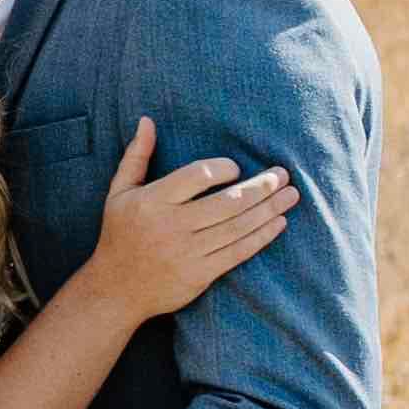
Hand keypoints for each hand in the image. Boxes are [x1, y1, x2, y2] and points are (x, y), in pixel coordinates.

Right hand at [81, 117, 294, 322]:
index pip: (196, 176)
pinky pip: (238, 252)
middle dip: (260, 187)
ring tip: (290, 195)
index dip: (222, 169)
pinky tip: (279, 223)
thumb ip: (136, 156)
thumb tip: (147, 120)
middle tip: (282, 175)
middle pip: (226, 203)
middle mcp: (171, 225)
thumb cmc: (120, 233)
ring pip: (237, 227)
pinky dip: (261, 236)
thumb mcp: (118, 191)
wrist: (117, 287)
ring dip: (269, 209)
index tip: (237, 167)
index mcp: (152, 200)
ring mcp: (188, 251)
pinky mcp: (200, 274)